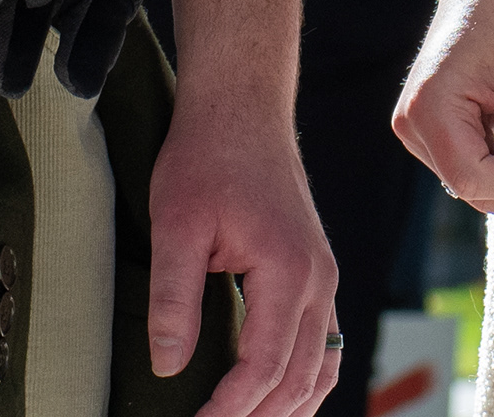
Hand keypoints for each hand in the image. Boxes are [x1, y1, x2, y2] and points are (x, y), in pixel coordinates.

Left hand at [145, 79, 339, 416]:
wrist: (242, 107)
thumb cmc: (209, 156)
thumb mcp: (176, 225)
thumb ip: (174, 299)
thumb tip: (169, 365)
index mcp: (290, 271)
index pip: (264, 368)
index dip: (229, 410)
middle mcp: (319, 279)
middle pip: (299, 379)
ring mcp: (324, 276)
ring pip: (321, 368)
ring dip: (286, 408)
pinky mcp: (316, 273)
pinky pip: (324, 345)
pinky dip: (303, 381)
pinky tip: (275, 398)